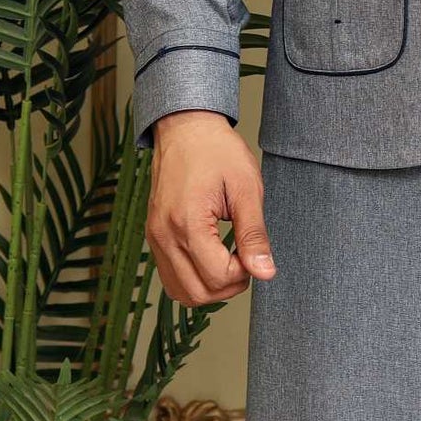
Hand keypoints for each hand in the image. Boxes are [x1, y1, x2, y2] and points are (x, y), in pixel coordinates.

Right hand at [147, 110, 275, 305]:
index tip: (253, 251)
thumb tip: (265, 272)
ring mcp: (155, 237)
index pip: (216, 277)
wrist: (186, 128)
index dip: (243, 273)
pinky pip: (170, 276)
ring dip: (210, 288)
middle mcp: (163, 235)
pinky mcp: (154, 236)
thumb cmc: (217, 151)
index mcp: (187, 223)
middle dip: (229, 286)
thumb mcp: (246, 188)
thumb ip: (254, 234)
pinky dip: (193, 279)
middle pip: (197, 293)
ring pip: (180, 291)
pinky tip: (212, 258)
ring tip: (229, 260)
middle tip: (245, 259)